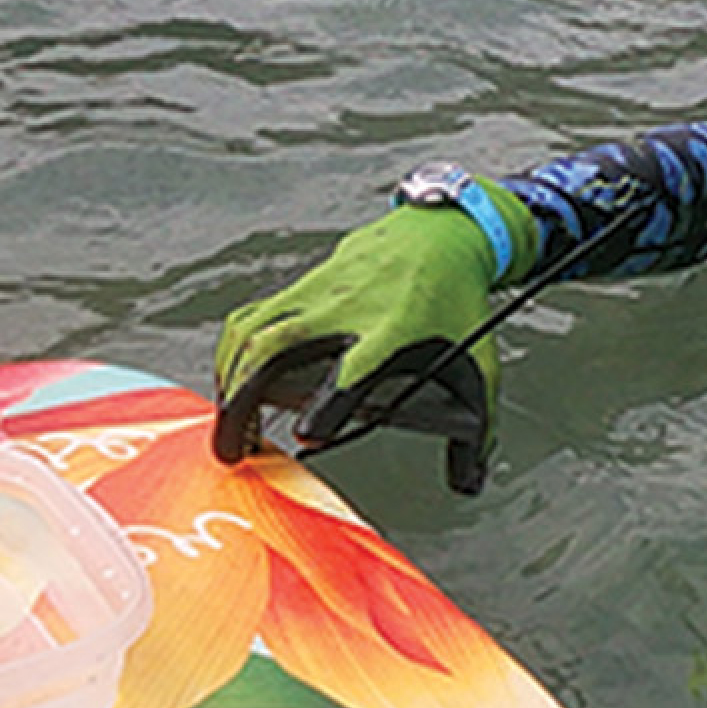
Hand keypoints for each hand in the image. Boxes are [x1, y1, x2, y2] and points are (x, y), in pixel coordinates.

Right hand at [213, 204, 508, 492]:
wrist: (442, 231)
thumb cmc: (456, 292)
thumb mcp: (479, 356)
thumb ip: (479, 420)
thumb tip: (472, 476)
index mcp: (393, 329)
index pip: (352, 372)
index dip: (327, 406)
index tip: (308, 434)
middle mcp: (348, 308)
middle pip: (276, 348)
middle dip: (243, 400)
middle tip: (233, 446)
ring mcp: (319, 292)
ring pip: (252, 331)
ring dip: (229, 378)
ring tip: (227, 420)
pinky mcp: (303, 283)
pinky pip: (253, 315)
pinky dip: (233, 350)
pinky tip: (230, 376)